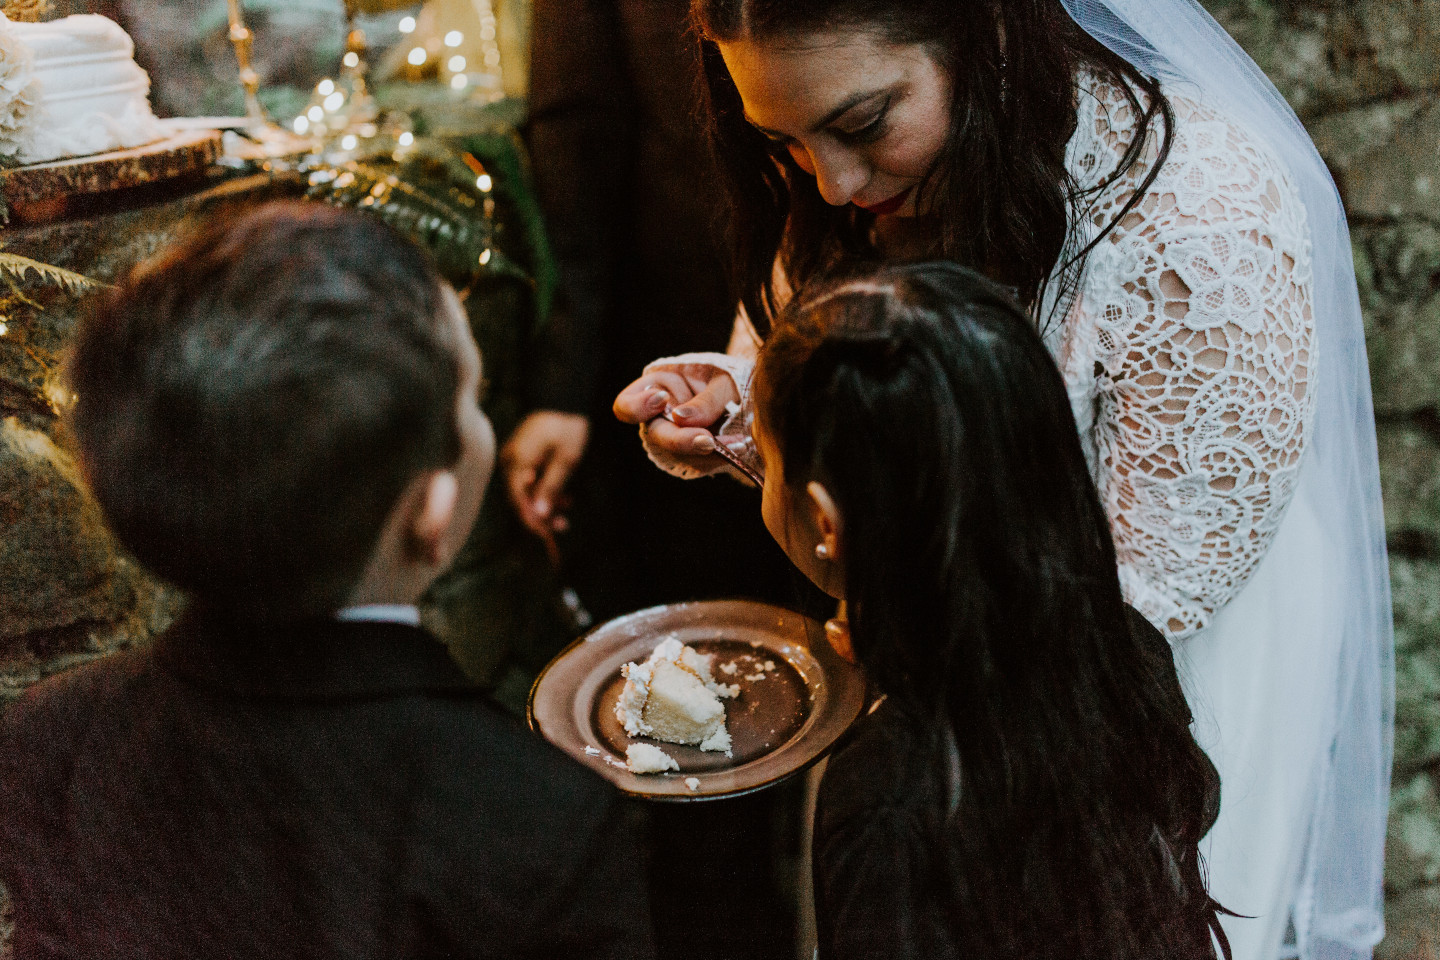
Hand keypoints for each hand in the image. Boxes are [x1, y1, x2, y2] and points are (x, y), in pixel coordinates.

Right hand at [501, 411, 589, 537]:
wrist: (564, 399)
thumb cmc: (567, 427)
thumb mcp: (566, 460)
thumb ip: (551, 487)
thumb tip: (540, 515)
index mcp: (517, 461)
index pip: (518, 498)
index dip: (531, 518)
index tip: (546, 533)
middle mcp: (510, 460)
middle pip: (520, 496)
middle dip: (541, 512)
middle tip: (563, 525)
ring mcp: (514, 457)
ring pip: (526, 489)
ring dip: (546, 500)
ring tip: (568, 507)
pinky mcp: (522, 455)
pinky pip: (529, 478)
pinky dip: (544, 488)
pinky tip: (564, 496)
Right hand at [613, 364, 740, 470]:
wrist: (749, 399)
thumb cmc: (728, 380)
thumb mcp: (723, 381)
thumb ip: (705, 399)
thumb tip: (681, 419)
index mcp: (656, 390)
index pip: (626, 405)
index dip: (637, 407)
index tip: (662, 399)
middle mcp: (659, 418)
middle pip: (656, 436)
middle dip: (682, 440)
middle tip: (708, 441)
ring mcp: (675, 440)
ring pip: (680, 455)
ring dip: (708, 452)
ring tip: (738, 442)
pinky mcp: (693, 456)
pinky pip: (700, 463)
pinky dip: (719, 458)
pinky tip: (738, 446)